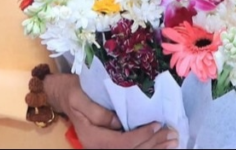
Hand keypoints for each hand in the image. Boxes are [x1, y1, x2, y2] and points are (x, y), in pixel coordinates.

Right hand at [44, 73, 177, 148]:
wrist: (61, 94)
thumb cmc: (72, 91)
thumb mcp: (80, 97)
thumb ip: (98, 112)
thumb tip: (119, 122)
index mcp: (92, 138)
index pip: (122, 143)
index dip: (142, 136)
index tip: (158, 124)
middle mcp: (98, 146)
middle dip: (153, 145)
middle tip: (173, 136)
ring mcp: (104, 145)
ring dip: (154, 148)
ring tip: (172, 142)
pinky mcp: (110, 140)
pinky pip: (130, 148)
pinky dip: (147, 146)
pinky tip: (160, 143)